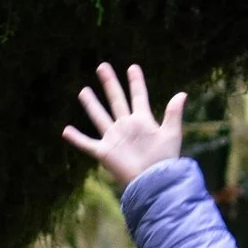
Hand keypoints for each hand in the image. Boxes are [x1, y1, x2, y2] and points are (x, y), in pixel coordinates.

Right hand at [63, 59, 186, 191]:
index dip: (136, 82)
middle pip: (116, 100)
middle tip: (102, 66)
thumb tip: (182, 93)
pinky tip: (65, 130)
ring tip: (83, 90)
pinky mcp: (105, 152)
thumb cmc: (164, 160)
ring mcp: (114, 138)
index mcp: (143, 120)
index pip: (139, 96)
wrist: (153, 181)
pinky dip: (76, 138)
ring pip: (100, 116)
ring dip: (91, 104)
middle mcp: (126, 126)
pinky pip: (87, 144)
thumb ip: (173, 113)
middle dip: (110, 83)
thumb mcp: (171, 134)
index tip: (132, 67)